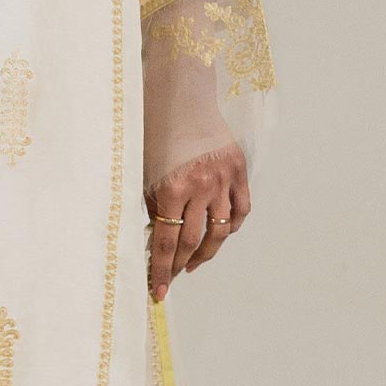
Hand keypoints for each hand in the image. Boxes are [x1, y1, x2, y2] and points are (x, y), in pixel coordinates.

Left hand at [144, 146, 249, 300]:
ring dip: (206, 252)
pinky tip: (219, 235)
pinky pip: (240, 210)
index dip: (162, 269)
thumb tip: (157, 237)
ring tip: (193, 264)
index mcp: (173, 187)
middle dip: (180, 265)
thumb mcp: (145, 170)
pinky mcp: (239, 170)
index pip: (167, 241)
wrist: (182, 95)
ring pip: (220, 231)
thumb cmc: (155, 131)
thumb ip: (154, 204)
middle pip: (193, 240)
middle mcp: (202, 186)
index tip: (159, 290)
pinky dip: (231, 226)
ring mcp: (224, 179)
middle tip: (172, 278)